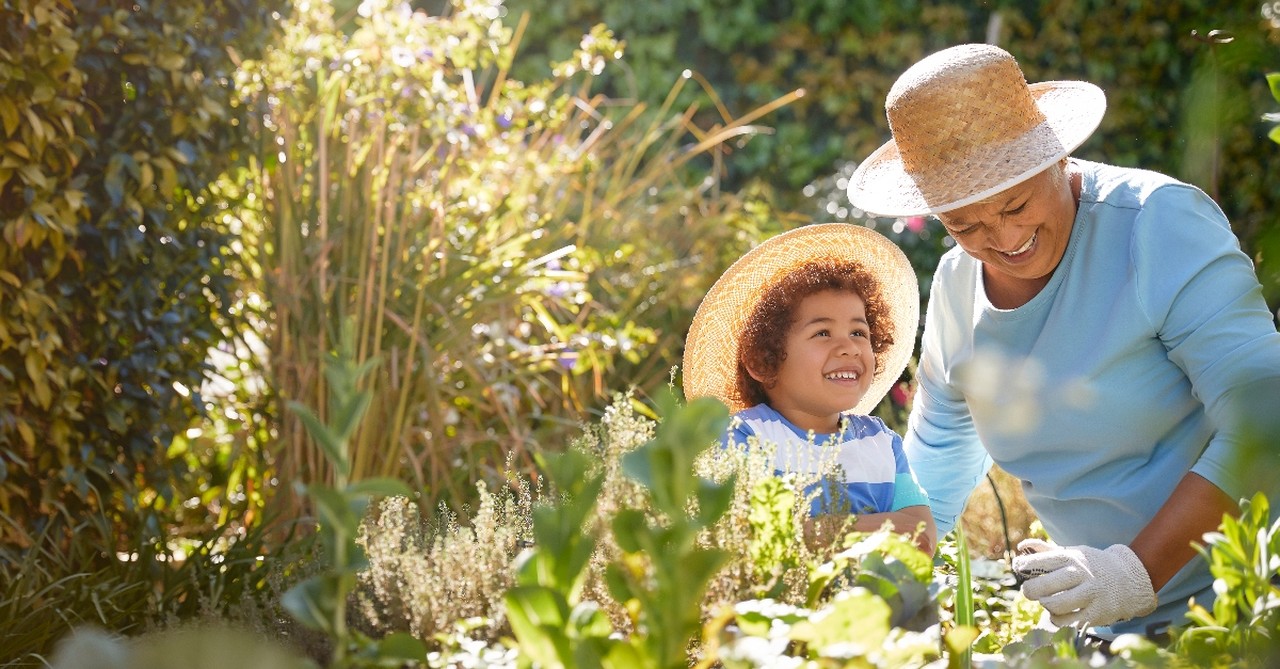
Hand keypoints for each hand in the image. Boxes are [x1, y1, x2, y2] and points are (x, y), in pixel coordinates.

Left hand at [1012, 538, 1156, 627]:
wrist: (1130, 579)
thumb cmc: (1092, 566)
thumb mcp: (1073, 553)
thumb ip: (1046, 551)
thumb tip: (1022, 546)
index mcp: (1072, 558)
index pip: (1039, 562)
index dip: (1024, 566)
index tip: (1019, 568)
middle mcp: (1081, 575)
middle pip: (1043, 586)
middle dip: (1030, 590)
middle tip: (1029, 591)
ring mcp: (1090, 595)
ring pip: (1054, 606)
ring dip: (1045, 605)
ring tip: (1046, 601)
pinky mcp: (1097, 614)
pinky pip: (1068, 622)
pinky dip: (1057, 619)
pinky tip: (1059, 613)